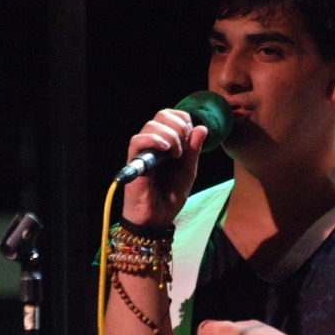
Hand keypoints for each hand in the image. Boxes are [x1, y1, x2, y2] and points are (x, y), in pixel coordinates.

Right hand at [121, 109, 207, 228]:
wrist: (157, 219)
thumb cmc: (169, 198)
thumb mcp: (188, 171)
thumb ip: (194, 150)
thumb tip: (202, 127)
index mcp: (166, 143)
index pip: (171, 116)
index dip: (184, 120)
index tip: (191, 137)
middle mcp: (153, 144)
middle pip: (161, 114)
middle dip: (179, 126)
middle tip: (184, 147)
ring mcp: (142, 151)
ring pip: (151, 125)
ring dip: (170, 135)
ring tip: (176, 154)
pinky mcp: (133, 161)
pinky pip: (138, 140)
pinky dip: (154, 140)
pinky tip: (166, 151)